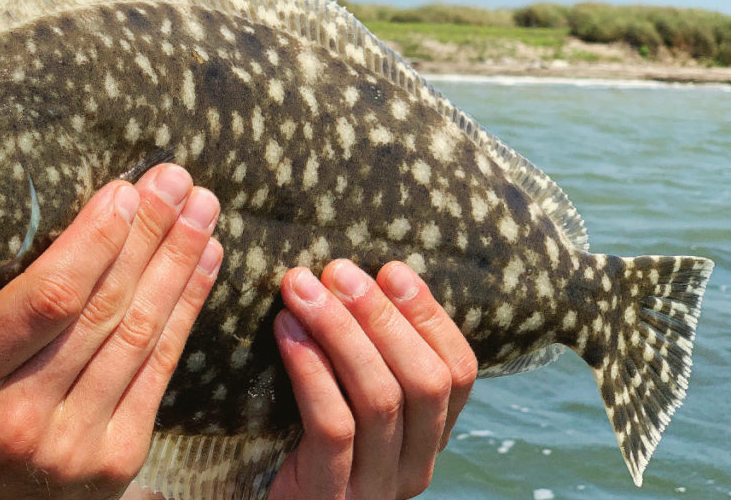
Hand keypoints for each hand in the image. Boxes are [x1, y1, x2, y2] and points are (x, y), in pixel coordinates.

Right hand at [0, 165, 221, 499]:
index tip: (124, 191)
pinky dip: (186, 311)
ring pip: (139, 336)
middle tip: (177, 181)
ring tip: (202, 211)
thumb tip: (82, 224)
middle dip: (147, 236)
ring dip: (177, 265)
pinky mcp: (117, 460)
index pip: (44, 302)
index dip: (92, 243)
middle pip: (102, 311)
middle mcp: (20, 421)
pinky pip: (160, 369)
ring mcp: (74, 446)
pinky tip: (204, 264)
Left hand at [269, 260, 477, 499]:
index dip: (430, 316)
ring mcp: (375, 487)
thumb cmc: (299, 446)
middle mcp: (414, 466)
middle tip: (337, 271)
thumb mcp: (346, 401)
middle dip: (382, 316)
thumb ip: (366, 356)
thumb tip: (357, 277)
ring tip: (302, 291)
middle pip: (423, 381)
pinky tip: (286, 333)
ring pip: (380, 400)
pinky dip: (311, 372)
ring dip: (341, 333)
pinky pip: (332, 427)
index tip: (392, 268)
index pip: (459, 371)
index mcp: (428, 436)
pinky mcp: (329, 496)